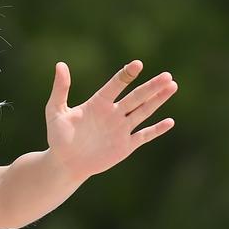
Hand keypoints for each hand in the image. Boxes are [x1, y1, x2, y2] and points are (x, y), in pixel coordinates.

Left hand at [45, 60, 177, 179]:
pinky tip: (169, 122)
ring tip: (172, 86)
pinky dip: (156, 130)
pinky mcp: (125, 146)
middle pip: (136, 97)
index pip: (116, 85)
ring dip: (158, 100)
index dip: (126, 75)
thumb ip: (60, 89)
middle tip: (167, 75)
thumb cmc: (58, 137)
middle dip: (151, 87)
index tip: (137, 64)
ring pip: (143, 111)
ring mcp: (121, 129)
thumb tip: (60, 65)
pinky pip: (143, 136)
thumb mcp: (55, 112)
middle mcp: (113, 113)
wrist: (64, 163)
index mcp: (99, 102)